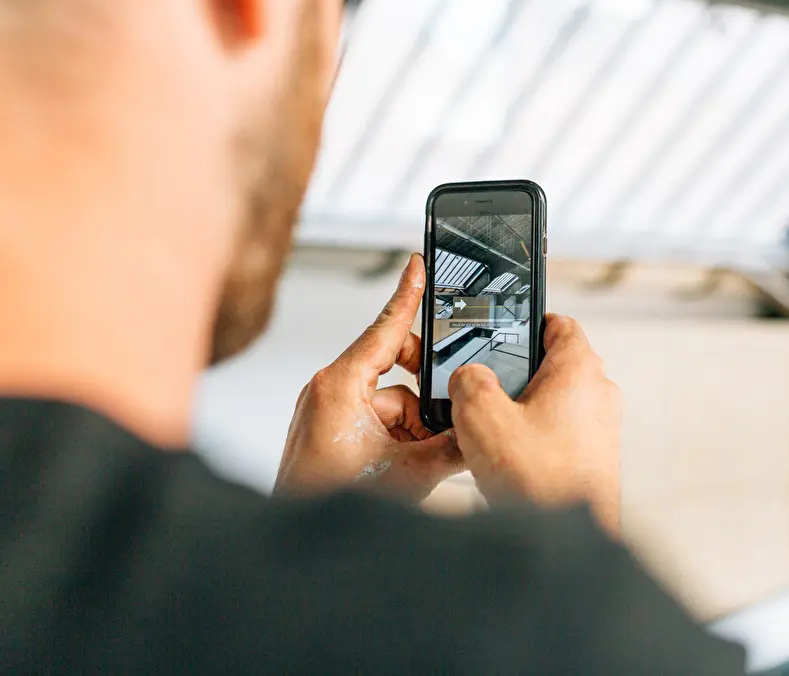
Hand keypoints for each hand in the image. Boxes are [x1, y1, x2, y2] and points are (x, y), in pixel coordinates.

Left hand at [274, 254, 462, 501]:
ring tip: (415, 460)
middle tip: (444, 414)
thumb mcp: (406, 474)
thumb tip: (478, 434)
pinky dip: (397, 437)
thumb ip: (450, 448)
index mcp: (339, 385)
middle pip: (395, 367)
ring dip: (412, 426)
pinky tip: (404, 465)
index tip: (418, 265)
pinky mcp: (331, 429)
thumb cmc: (328, 501)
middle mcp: (331, 390)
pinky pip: (378, 417)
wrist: (295, 538)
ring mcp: (329, 409)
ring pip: (392, 399)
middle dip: (424, 394)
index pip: (384, 327)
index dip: (407, 293)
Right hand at [449, 314, 621, 535]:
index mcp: (579, 370)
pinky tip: (508, 459)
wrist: (562, 546)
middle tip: (485, 386)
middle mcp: (598, 394)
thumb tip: (468, 378)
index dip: (528, 321)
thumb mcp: (481, 418)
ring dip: (523, 410)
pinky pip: (560, 433)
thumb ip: (469, 382)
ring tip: (492, 430)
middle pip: (552, 364)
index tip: (504, 327)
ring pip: (554, 401)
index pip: (558, 323)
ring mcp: (600, 428)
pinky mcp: (594, 459)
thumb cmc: (540, 482)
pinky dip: (535, 438)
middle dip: (517, 373)